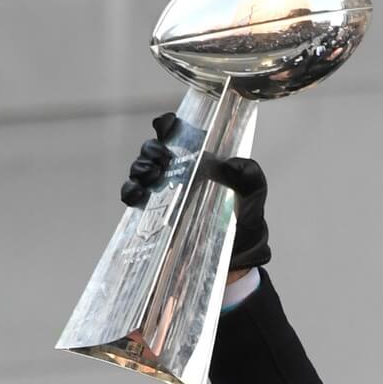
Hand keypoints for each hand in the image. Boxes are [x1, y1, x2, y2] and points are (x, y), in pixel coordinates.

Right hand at [119, 119, 270, 272]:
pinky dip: (129, 191)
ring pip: (139, 169)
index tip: (166, 126)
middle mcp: (178, 173)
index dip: (167, 125)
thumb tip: (232, 164)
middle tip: (163, 160)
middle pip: (153, 150)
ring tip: (152, 176)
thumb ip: (251, 177)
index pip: (177, 134)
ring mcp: (163, 192)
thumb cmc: (244, 223)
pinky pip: (132, 196)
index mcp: (199, 161)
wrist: (236, 259)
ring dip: (140, 168)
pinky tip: (137, 194)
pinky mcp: (153, 214)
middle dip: (152, 149)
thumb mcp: (253, 197)